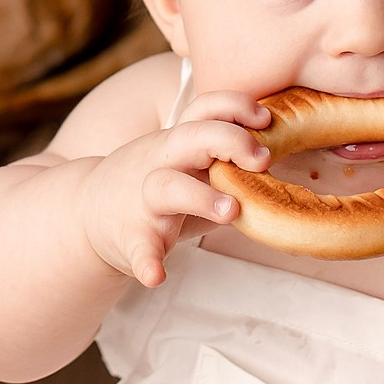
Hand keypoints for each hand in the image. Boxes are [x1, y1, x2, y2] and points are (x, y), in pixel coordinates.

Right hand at [73, 95, 270, 290]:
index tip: (265, 119)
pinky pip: (138, 247)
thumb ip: (228, 156)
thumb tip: (296, 152)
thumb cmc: (158, 185)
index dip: (236, 107)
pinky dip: (146, 261)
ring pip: (168, 187)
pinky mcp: (130, 235)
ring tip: (230, 211)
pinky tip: (157, 276)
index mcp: (180, 142)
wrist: (87, 212)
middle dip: (228, 140)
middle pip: (192, 136)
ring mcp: (144, 198)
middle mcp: (162, 161)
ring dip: (199, 196)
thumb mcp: (189, 162)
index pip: (206, 108)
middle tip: (263, 160)